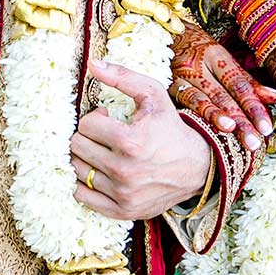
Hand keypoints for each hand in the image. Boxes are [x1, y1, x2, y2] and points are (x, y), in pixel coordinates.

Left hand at [70, 60, 212, 220]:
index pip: (86, 125)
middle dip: (88, 136)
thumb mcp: (153, 95)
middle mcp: (125, 171)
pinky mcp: (122, 211)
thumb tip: (92, 63)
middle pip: (77, 147)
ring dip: (86, 157)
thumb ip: (122, 77)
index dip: (96, 118)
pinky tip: (100, 171)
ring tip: (104, 151)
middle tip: (105, 135)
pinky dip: (84, 182)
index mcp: (131, 141)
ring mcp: (123, 194)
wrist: (198, 167)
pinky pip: (82, 196)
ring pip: (77, 170)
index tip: (109, 119)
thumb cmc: (171, 128)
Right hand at [171, 22, 275, 149]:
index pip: (240, 84)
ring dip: (218, 116)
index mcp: (218, 57)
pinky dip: (197, 113)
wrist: (164, 36)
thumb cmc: (199, 53)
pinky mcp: (167, 85)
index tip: (266, 127)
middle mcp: (201, 65)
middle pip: (224, 94)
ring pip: (203, 98)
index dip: (254, 106)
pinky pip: (183, 101)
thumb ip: (247, 81)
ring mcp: (183, 75)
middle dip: (240, 119)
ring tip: (231, 131)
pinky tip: (205, 127)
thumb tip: (275, 97)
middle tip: (254, 141)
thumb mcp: (223, 61)